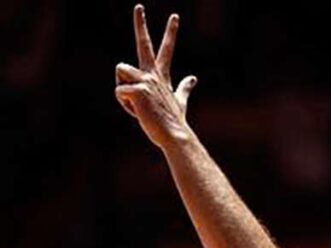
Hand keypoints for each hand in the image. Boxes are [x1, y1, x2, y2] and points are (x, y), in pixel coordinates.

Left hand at [114, 5, 197, 149]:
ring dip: (123, 88)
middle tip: (139, 6)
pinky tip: (138, 112)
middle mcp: (153, 73)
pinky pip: (119, 91)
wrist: (175, 135)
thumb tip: (194, 78)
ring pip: (121, 70)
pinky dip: (125, 105)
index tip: (174, 16)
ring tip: (137, 104)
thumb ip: (185, 88)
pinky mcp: (136, 90)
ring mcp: (145, 80)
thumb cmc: (174, 121)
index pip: (166, 49)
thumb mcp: (180, 101)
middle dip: (141, 23)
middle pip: (144, 43)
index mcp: (161, 75)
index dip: (170, 32)